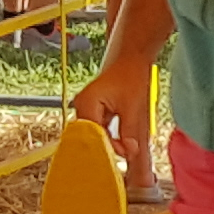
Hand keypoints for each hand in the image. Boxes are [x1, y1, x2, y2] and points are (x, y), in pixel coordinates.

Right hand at [82, 54, 154, 178]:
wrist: (131, 60)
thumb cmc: (130, 76)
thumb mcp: (132, 106)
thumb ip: (129, 130)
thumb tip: (130, 151)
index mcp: (86, 103)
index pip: (92, 134)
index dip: (108, 146)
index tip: (124, 153)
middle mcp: (81, 106)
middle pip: (90, 136)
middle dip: (107, 146)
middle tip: (126, 153)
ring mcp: (85, 108)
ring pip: (93, 134)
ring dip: (108, 142)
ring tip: (125, 148)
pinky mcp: (92, 110)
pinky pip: (97, 129)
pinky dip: (108, 136)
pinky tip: (120, 143)